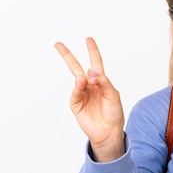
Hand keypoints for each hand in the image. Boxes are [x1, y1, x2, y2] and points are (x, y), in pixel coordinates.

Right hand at [54, 37, 125, 161]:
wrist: (109, 132)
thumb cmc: (114, 114)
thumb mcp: (113, 95)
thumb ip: (104, 82)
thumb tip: (91, 72)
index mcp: (100, 82)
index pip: (95, 63)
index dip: (92, 51)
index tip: (88, 39)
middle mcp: (89, 86)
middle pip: (77, 67)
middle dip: (68, 56)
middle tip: (58, 44)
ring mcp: (82, 94)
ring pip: (76, 78)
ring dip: (80, 75)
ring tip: (85, 78)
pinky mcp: (76, 104)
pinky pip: (75, 92)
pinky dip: (78, 86)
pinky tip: (81, 81)